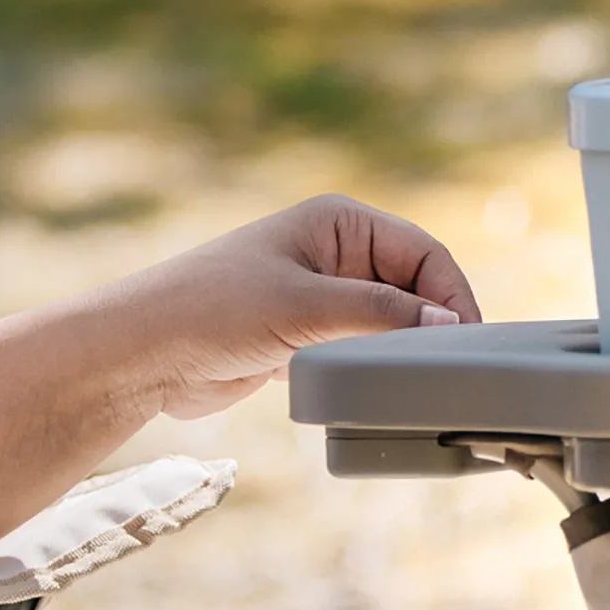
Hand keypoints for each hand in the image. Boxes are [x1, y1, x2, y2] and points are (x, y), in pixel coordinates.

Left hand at [134, 195, 479, 420]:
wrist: (142, 355)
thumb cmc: (211, 312)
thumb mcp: (305, 307)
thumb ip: (382, 313)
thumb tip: (447, 325)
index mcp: (339, 222)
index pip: (425, 252)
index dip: (451, 295)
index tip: (467, 341)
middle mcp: (334, 252)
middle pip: (413, 286)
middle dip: (432, 323)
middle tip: (450, 367)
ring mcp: (320, 295)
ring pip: (389, 320)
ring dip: (404, 347)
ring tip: (419, 380)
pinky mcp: (305, 335)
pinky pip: (361, 346)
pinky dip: (377, 364)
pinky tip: (384, 387)